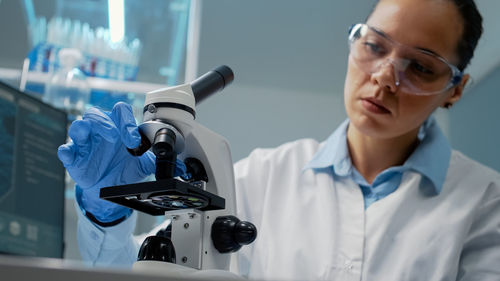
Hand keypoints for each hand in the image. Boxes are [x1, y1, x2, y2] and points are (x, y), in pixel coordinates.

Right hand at [58, 102, 153, 221]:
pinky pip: (65, 150)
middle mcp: (101, 132)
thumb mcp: (144, 164)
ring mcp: (86, 144)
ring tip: (87, 135)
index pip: (120, 112)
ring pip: (78, 126)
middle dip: (105, 123)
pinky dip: (66, 150)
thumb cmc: (125, 169)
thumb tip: (180, 166)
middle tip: (114, 137)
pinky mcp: (75, 158)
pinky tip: (70, 153)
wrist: (112, 188)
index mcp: (119, 128)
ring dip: (82, 128)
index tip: (134, 141)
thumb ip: (159, 161)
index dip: (127, 122)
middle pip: (96, 114)